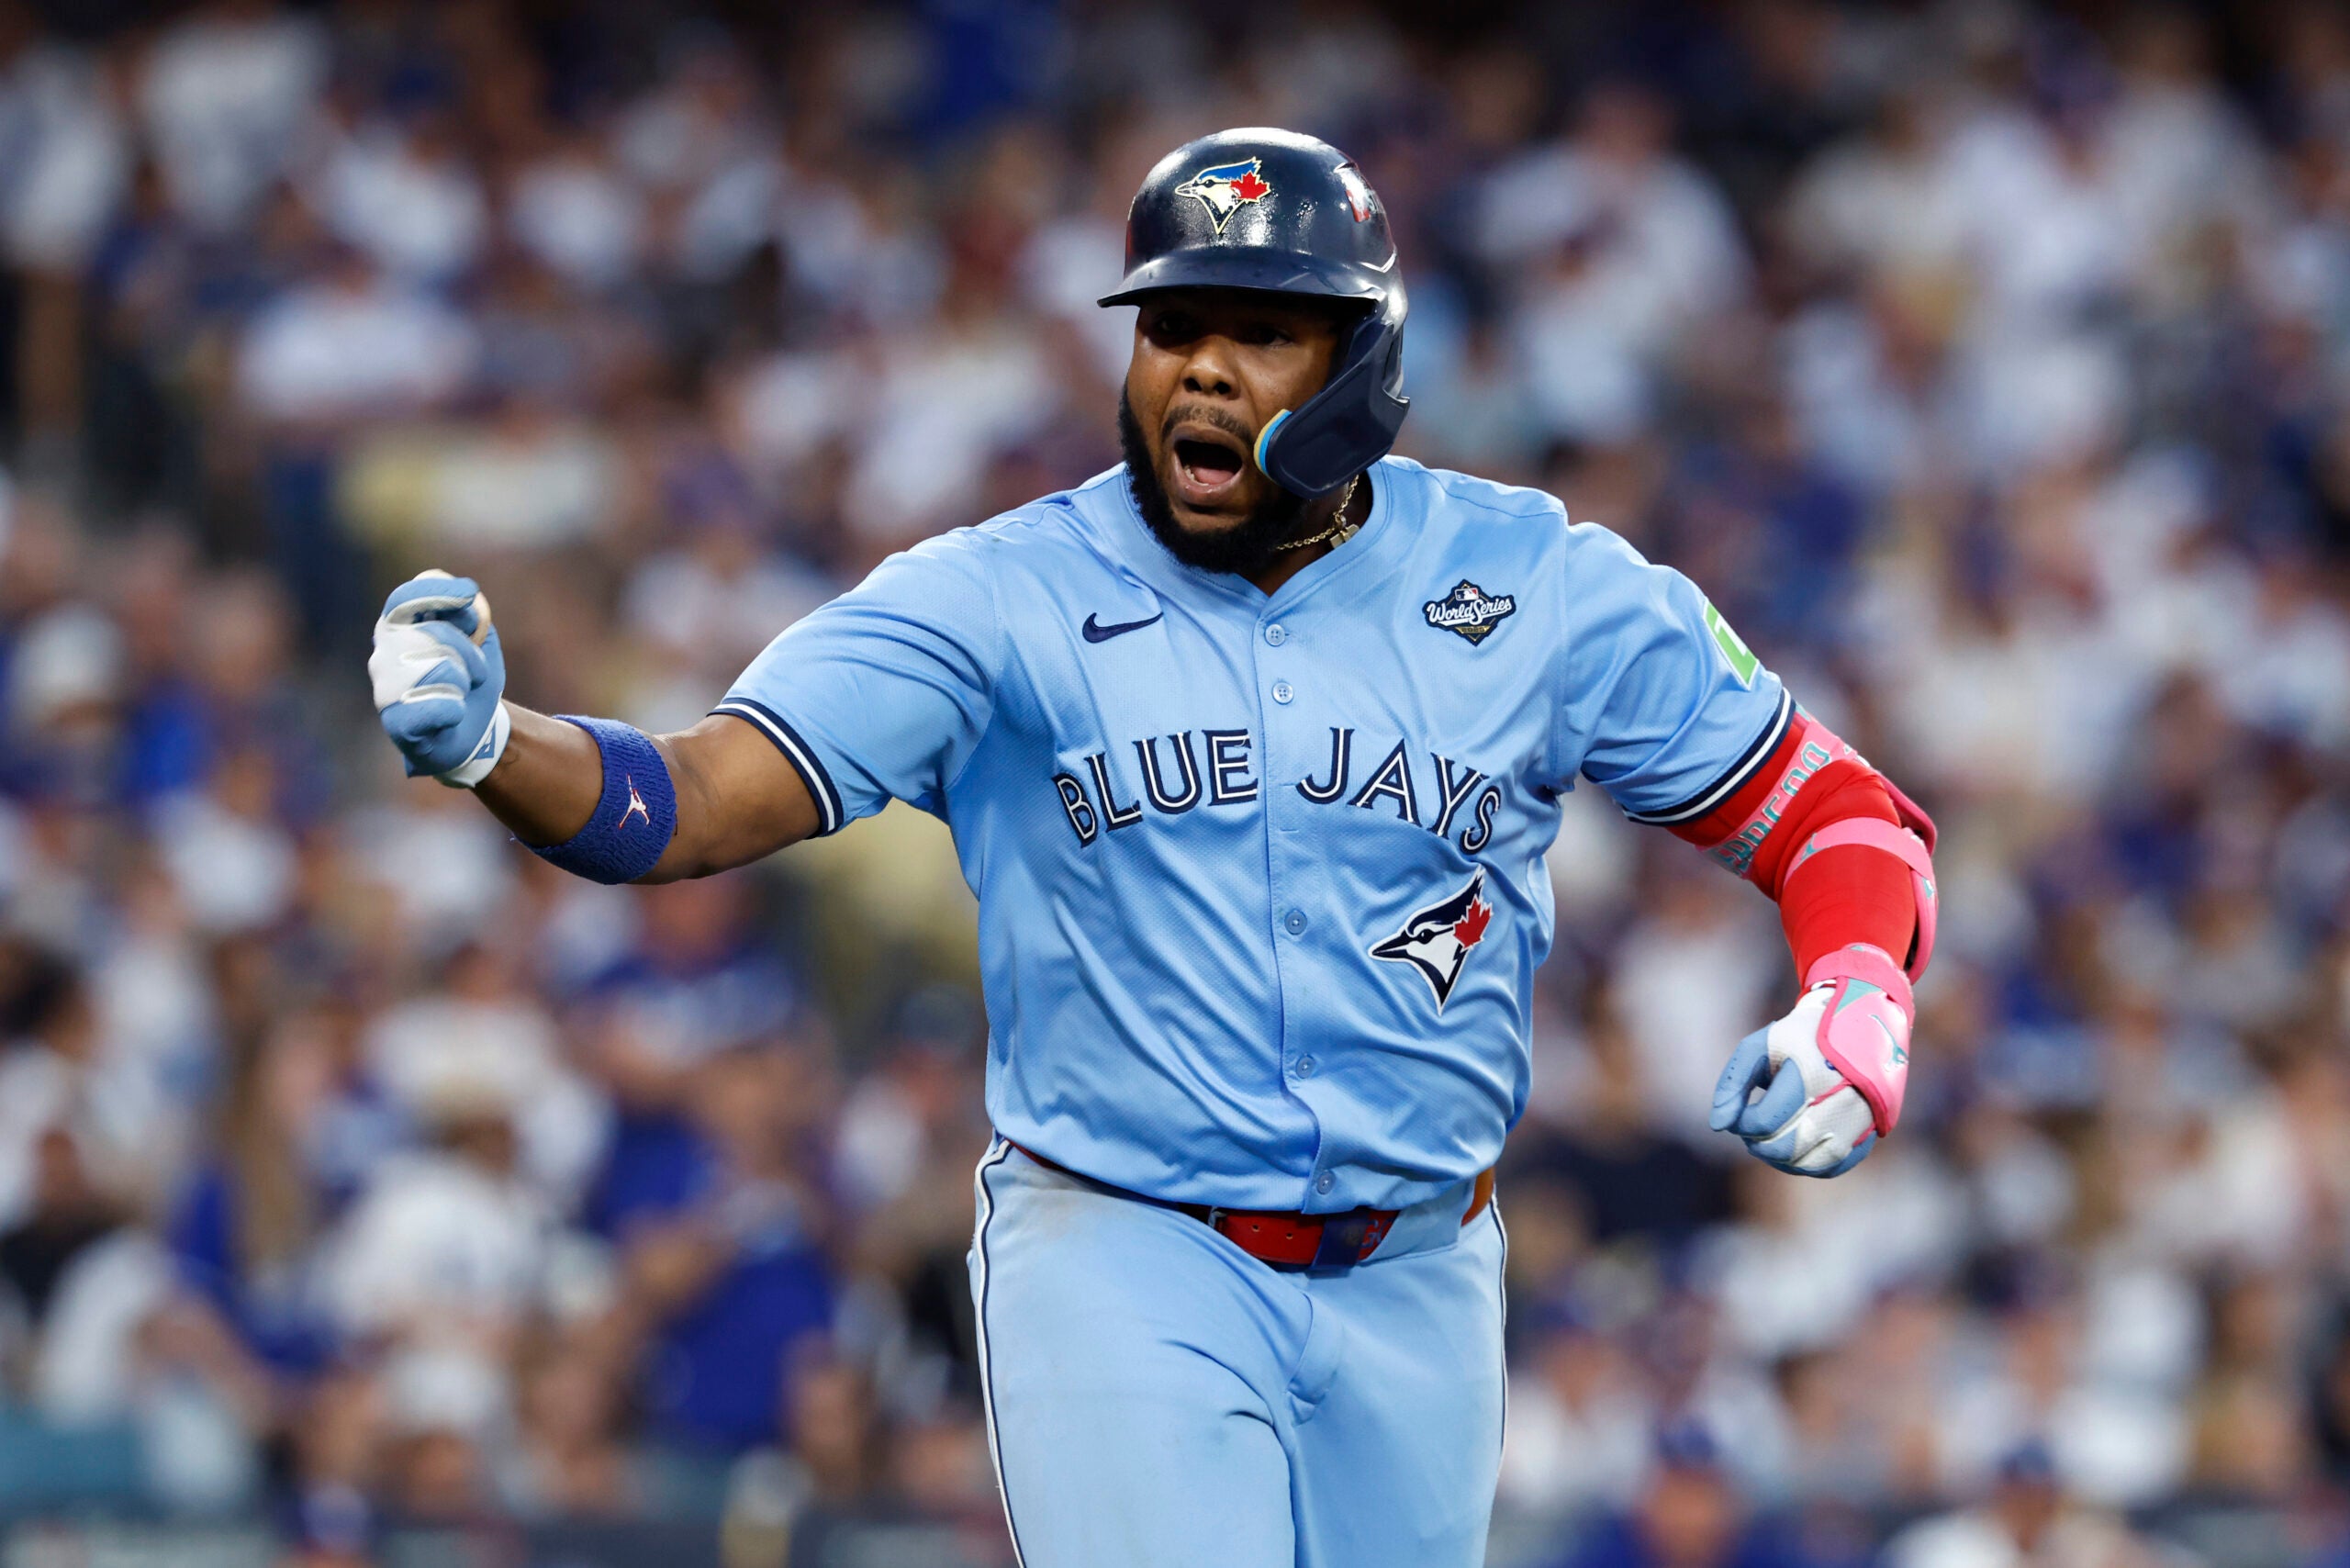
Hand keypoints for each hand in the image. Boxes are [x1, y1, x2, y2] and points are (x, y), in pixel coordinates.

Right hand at [369, 570, 507, 782]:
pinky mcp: (395, 723)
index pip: (404, 599)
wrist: (469, 736)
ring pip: (439, 669)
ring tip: (460, 694)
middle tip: (476, 672)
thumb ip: (475, 620)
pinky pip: (439, 707)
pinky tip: (451, 716)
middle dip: (467, 650)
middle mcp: (383, 656)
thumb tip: (471, 601)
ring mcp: (385, 689)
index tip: (469, 592)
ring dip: (464, 682)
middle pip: (432, 632)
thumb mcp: (481, 646)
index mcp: (398, 631)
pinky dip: (456, 711)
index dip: (436, 592)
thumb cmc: (470, 683)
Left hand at [1710, 945, 1912, 1177]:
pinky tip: (1792, 1146)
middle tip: (1751, 1127)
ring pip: (1808, 1164)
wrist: (1854, 1028)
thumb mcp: (1759, 1047)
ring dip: (1779, 1159)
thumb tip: (1719, 1126)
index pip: (1765, 1121)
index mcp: (1811, 1075)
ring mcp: (1859, 1121)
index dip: (1741, 1123)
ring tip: (1768, 1137)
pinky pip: (1832, 1167)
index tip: (1738, 1112)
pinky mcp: (1869, 1134)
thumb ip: (1733, 1083)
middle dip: (1757, 1143)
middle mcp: (1841, 1101)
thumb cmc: (1797, 1039)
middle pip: (1786, 1147)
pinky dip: (1806, 1164)